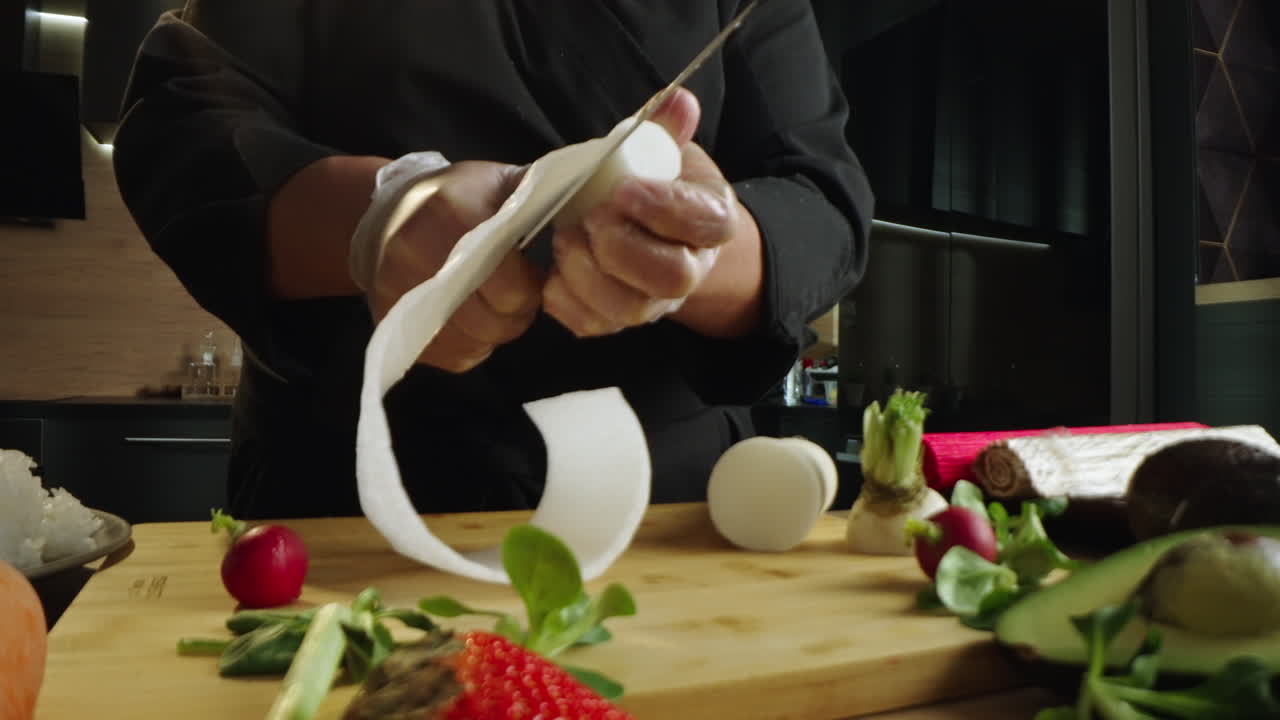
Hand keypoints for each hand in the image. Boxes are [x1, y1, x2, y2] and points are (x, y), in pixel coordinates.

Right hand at [368, 161, 543, 372]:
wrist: (386, 214)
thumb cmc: (455, 198)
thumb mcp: (496, 182)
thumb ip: (538, 195)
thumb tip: (585, 207)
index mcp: (451, 212)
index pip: (507, 282)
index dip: (530, 287)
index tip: (533, 276)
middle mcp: (416, 251)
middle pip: (490, 319)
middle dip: (515, 313)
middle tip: (516, 297)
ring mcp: (399, 290)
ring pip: (473, 341)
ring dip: (494, 332)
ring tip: (493, 307)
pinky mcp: (391, 321)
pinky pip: (451, 355)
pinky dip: (470, 345)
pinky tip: (469, 320)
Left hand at [543, 88, 754, 337]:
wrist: (644, 227)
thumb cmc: (651, 181)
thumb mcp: (662, 148)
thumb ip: (666, 126)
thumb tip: (678, 101)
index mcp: (711, 220)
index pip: (706, 223)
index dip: (667, 209)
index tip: (624, 189)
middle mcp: (690, 269)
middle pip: (672, 278)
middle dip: (624, 249)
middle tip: (590, 217)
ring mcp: (653, 301)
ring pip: (631, 309)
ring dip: (590, 276)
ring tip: (565, 239)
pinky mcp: (615, 318)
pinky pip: (593, 326)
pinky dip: (566, 302)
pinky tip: (551, 275)